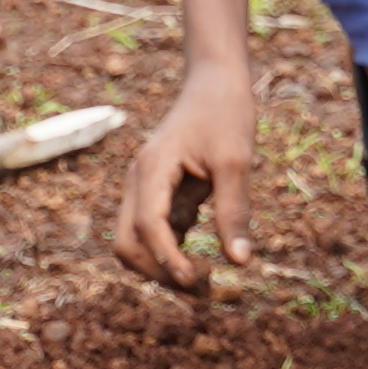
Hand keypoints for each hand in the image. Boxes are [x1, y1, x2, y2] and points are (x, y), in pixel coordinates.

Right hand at [116, 60, 255, 296]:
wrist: (215, 80)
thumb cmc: (225, 113)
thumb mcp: (236, 160)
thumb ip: (234, 211)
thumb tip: (240, 263)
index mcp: (152, 168)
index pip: (147, 226)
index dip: (168, 260)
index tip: (199, 281)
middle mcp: (138, 181)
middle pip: (127, 244)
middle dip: (158, 272)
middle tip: (203, 288)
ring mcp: (144, 188)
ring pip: (136, 243)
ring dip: (164, 266)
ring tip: (207, 281)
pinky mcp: (157, 193)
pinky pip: (155, 232)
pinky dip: (172, 251)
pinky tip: (204, 257)